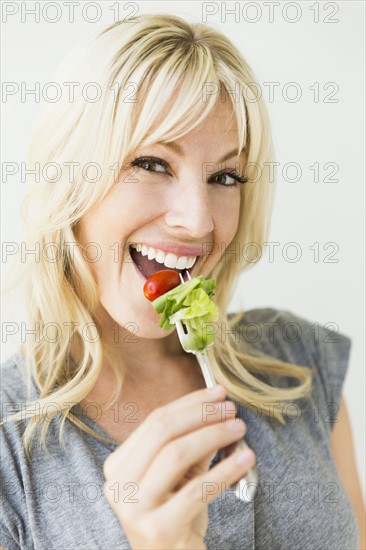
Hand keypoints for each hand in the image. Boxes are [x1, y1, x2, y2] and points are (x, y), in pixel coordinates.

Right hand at [102, 385, 255, 549]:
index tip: (218, 393)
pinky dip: (224, 470)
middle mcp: (118, 484)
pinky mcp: (157, 529)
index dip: (189, 403)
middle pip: (162, 431)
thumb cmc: (176, 516)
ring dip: (213, 435)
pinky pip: (196, 490)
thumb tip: (218, 407)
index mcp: (119, 465)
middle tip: (231, 409)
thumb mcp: (181, 474)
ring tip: (239, 429)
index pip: (155, 421)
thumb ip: (194, 442)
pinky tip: (245, 459)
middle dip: (201, 414)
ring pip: (176, 454)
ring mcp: (133, 508)